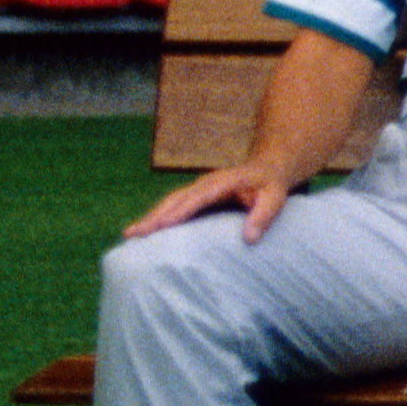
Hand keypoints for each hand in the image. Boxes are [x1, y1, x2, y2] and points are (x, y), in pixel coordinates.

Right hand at [129, 162, 287, 243]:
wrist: (268, 167)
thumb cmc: (271, 184)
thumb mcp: (276, 198)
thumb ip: (263, 216)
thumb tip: (249, 239)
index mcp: (222, 182)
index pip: (197, 198)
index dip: (178, 211)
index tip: (161, 225)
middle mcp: (205, 183)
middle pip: (175, 199)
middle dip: (154, 216)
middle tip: (134, 234)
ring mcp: (198, 188)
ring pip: (170, 202)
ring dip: (151, 217)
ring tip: (130, 234)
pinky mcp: (196, 195)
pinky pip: (174, 205)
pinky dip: (159, 216)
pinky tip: (146, 229)